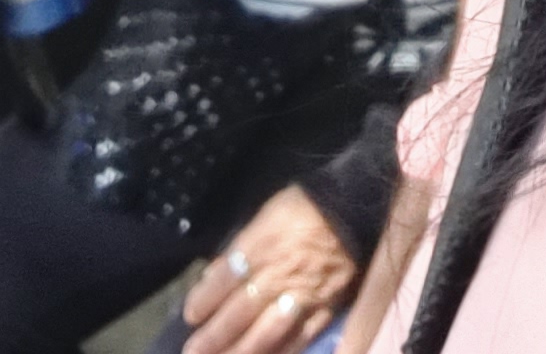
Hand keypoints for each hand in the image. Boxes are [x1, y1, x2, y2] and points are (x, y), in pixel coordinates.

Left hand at [180, 186, 358, 353]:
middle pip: (241, 311)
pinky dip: (282, 352)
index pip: (226, 277)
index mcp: (262, 245)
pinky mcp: (326, 308)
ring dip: (242, 351)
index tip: (190, 316)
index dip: (205, 299)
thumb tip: (213, 275)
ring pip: (267, 332)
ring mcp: (303, 295)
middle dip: (214, 336)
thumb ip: (240, 247)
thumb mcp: (265, 215)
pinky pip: (300, 337)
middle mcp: (279, 274)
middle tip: (192, 353)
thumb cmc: (304, 207)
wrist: (354, 208)